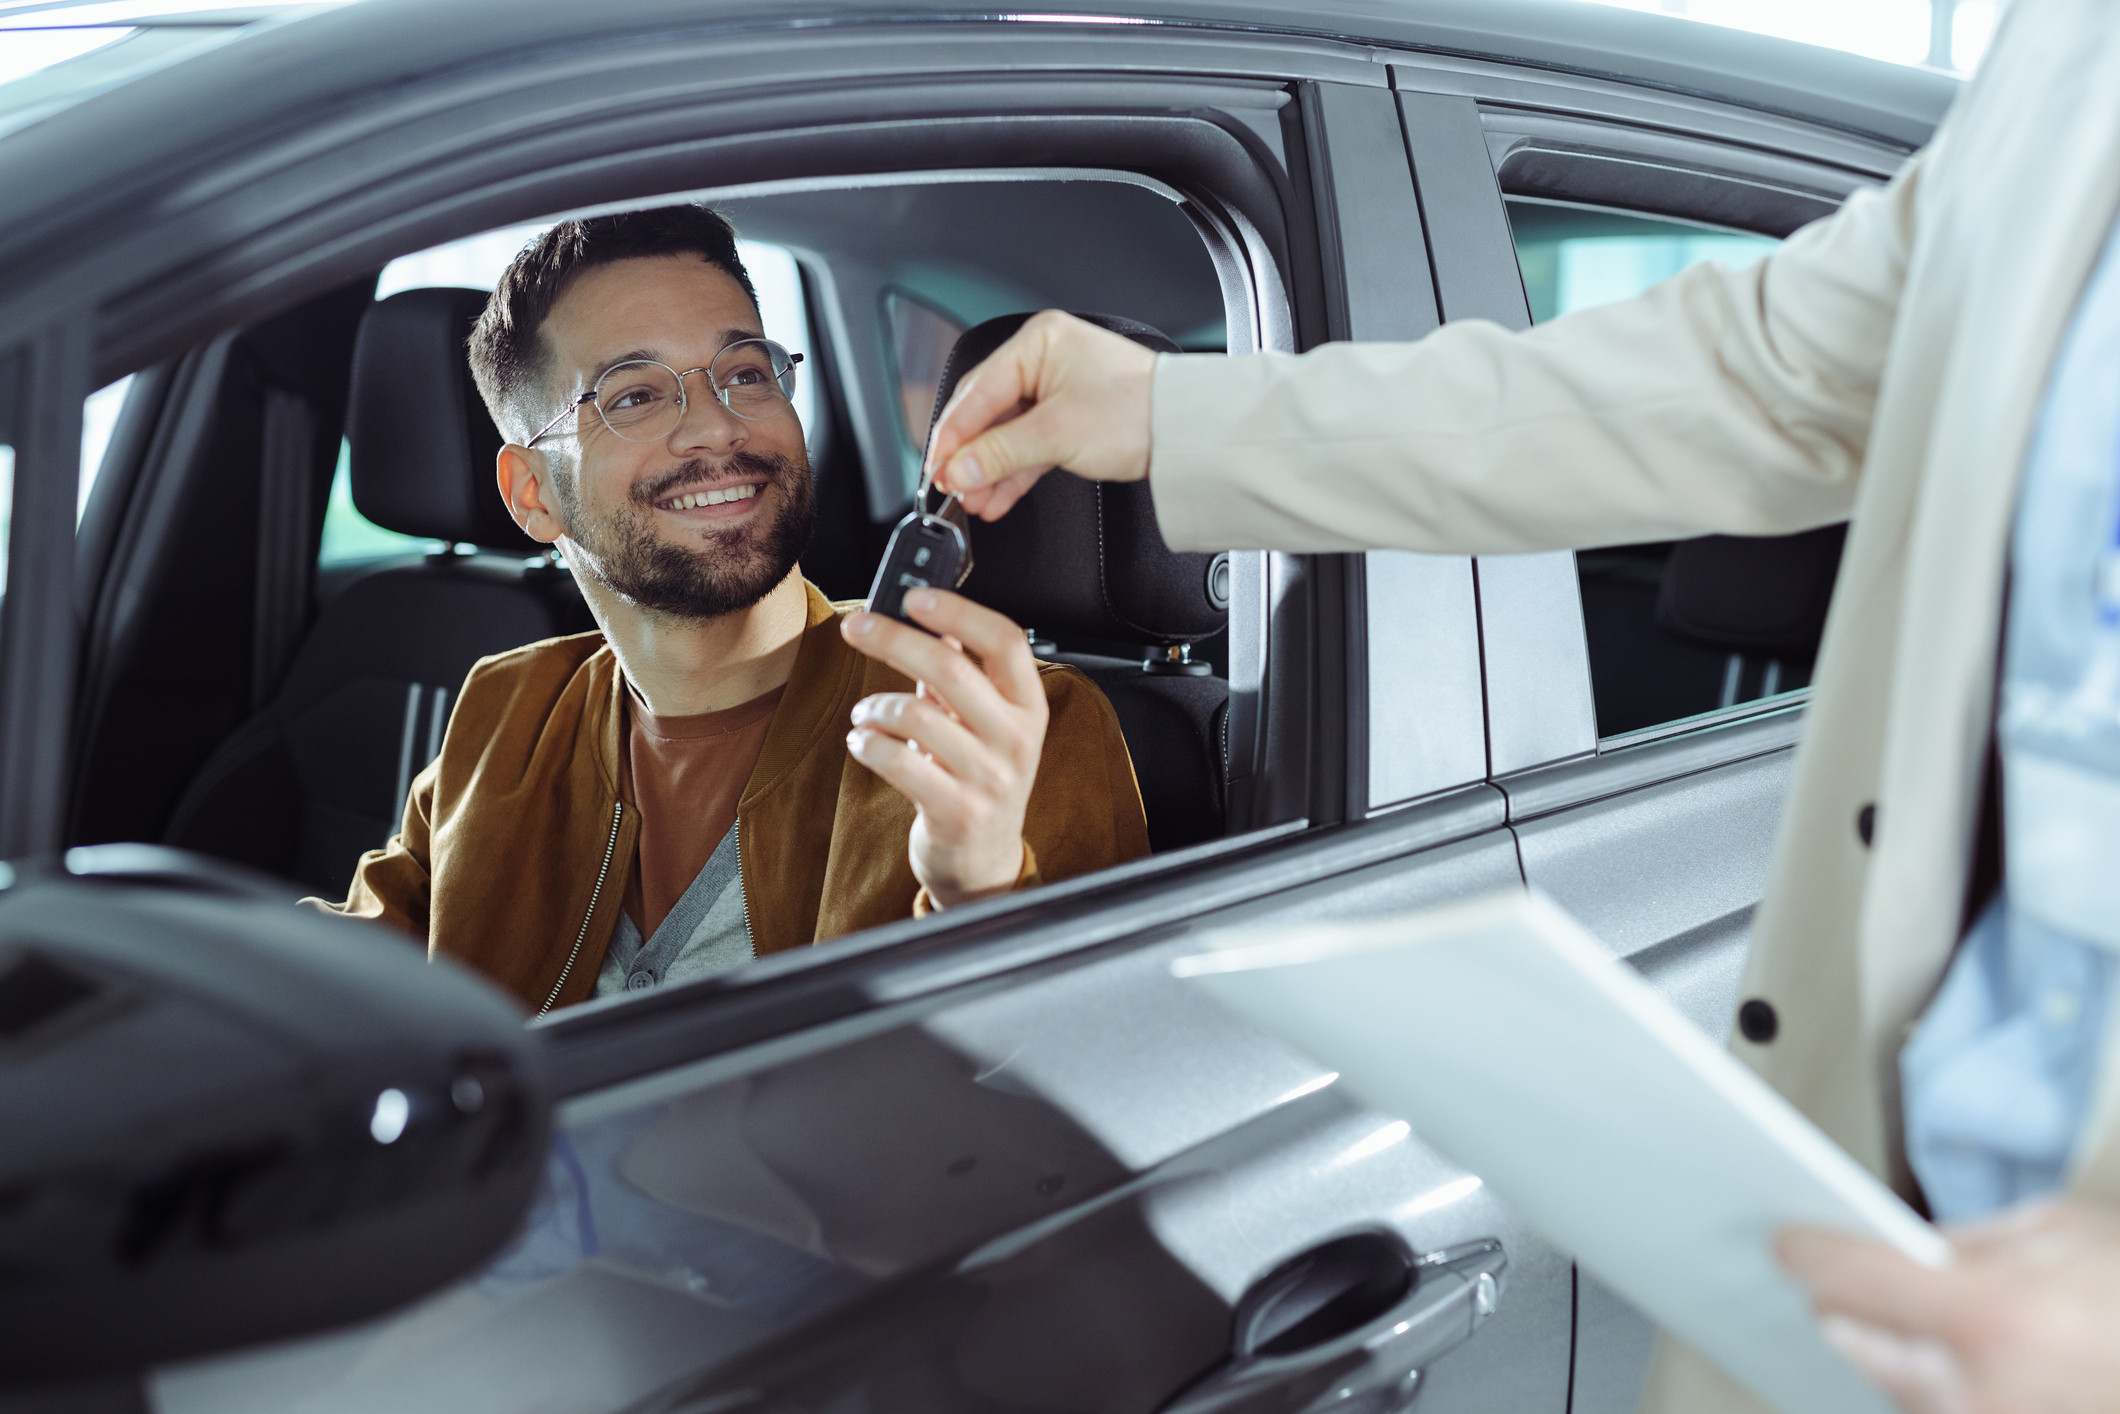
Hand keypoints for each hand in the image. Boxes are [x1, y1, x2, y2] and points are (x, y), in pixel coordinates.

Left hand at [840, 590, 1047, 907]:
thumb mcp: (983, 722)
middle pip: (952, 668)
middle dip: (894, 639)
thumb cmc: (978, 779)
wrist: (983, 861)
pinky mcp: (956, 811)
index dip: (959, 611)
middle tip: (858, 627)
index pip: (1005, 640)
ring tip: (866, 714)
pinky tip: (863, 742)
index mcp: (1030, 706)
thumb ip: (962, 672)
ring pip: (916, 715)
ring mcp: (989, 778)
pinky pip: (898, 762)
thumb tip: (931, 616)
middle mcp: (1017, 739)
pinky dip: (868, 744)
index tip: (915, 597)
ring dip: (875, 706)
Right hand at [924, 309, 1157, 520]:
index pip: (978, 391)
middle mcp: (1046, 360)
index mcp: (1039, 342)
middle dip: (970, 455)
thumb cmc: (1138, 412)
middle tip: (950, 487)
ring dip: (990, 470)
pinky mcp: (1071, 420)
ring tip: (973, 501)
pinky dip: (1013, 472)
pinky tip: (996, 497)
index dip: (953, 434)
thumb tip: (959, 470)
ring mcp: (1058, 390)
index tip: (936, 467)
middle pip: (988, 412)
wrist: (1188, 434)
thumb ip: (1001, 453)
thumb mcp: (1057, 433)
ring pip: (1008, 434)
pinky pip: (1030, 447)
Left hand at [1778, 1199, 2119, 1413]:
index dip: (1809, 1251)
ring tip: (1924, 1318)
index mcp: (1995, 1316)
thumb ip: (1969, 1240)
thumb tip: (1898, 1245)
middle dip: (1847, 1306)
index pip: (1851, 1277)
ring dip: (1894, 1353)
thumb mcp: (2068, 1232)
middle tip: (1839, 1276)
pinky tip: (1964, 1361)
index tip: (1787, 1241)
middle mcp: (1982, 1392)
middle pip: (1855, 1342)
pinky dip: (1936, 1388)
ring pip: (1892, 1388)